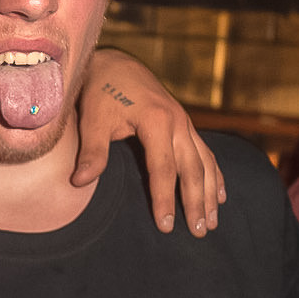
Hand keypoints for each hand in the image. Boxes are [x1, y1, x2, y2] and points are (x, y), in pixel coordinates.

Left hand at [72, 47, 224, 236]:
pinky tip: (219, 196)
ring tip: (211, 223)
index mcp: (157, 121)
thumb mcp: (93, 119)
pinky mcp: (186, 125)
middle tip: (198, 233)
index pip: (164, 169)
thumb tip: (79, 182)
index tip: (166, 227)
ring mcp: (186, 123)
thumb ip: (92, 151)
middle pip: (192, 170)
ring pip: (204, 163)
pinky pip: (206, 153)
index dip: (165, 199)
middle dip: (195, 203)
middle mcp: (178, 122)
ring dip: (209, 194)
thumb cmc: (101, 92)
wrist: (115, 64)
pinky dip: (214, 175)